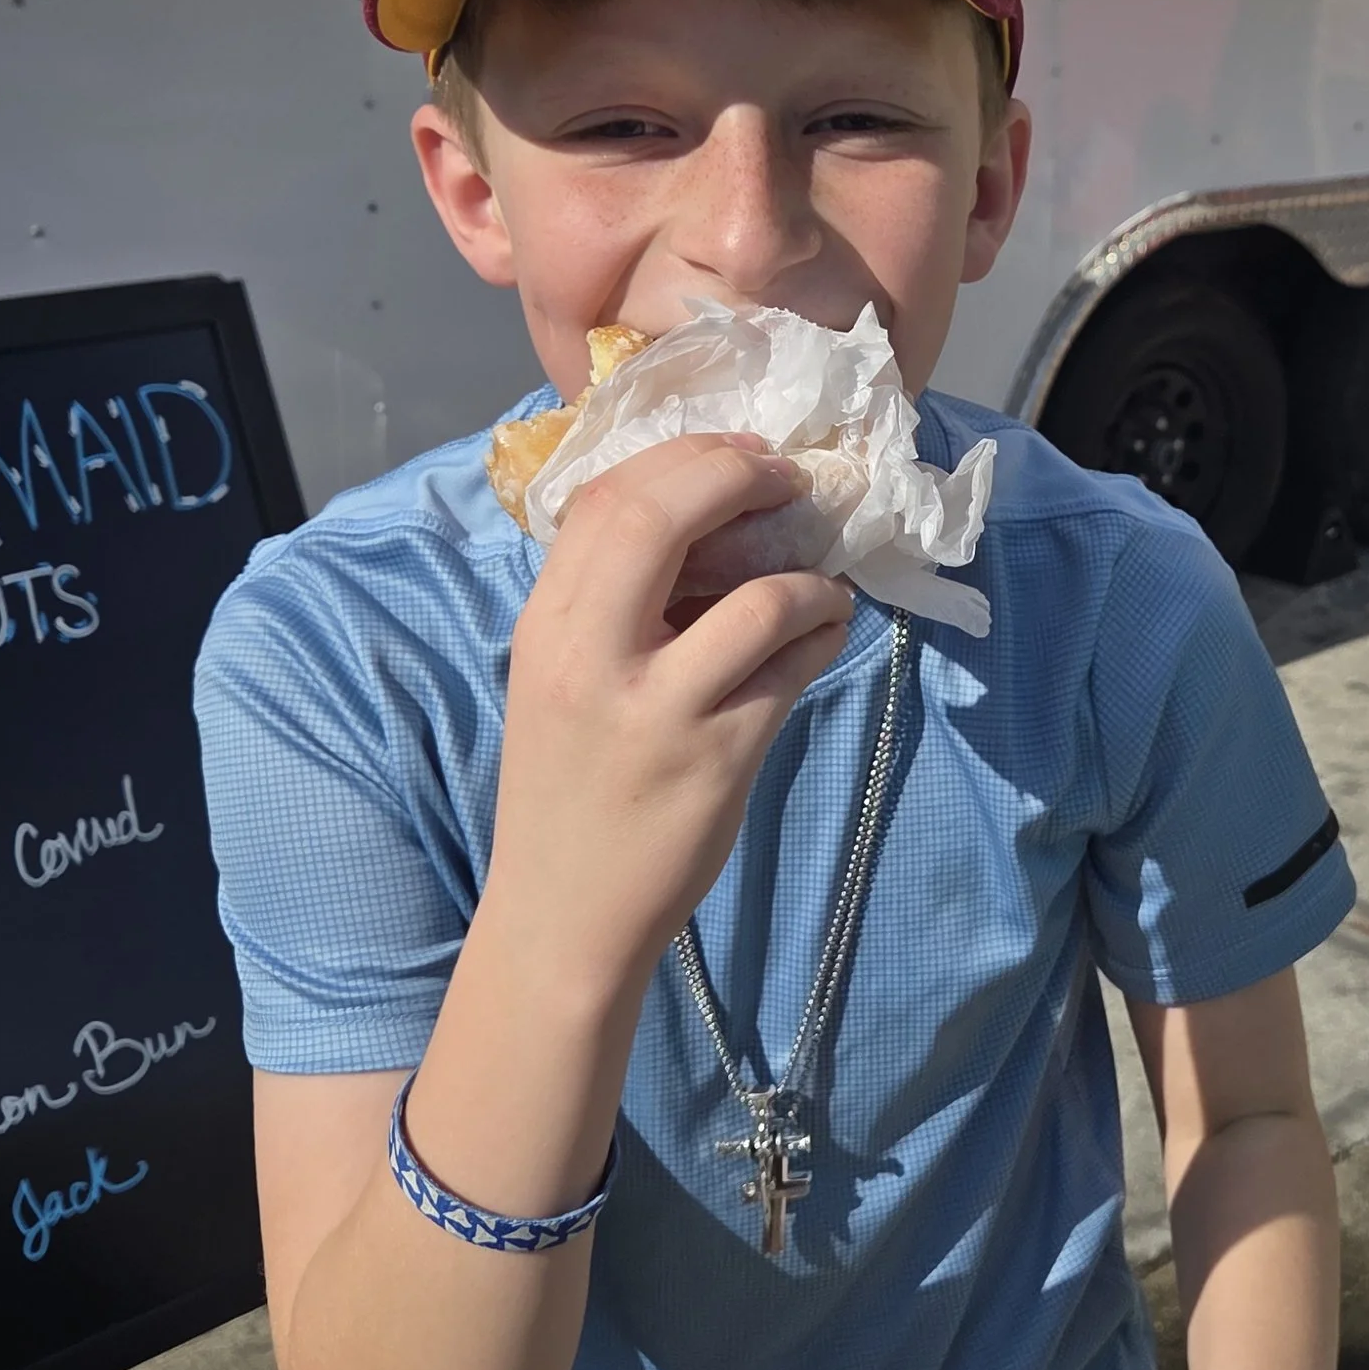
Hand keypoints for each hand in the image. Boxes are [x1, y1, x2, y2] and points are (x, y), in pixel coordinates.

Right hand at [487, 434, 852, 975]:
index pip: (604, 498)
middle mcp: (590, 657)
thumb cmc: (567, 786)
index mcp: (545, 627)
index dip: (682, 456)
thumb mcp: (557, 678)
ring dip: (808, 580)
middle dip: (741, 478)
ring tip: (821, 587)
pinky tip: (823, 637)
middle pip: (663, 516)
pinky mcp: (717, 758)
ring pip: (757, 600)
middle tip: (790, 482)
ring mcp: (657, 709)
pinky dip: (821, 636)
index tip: (737, 457)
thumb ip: (605, 601)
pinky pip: (790, 670)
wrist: (561, 913)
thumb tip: (701, 515)